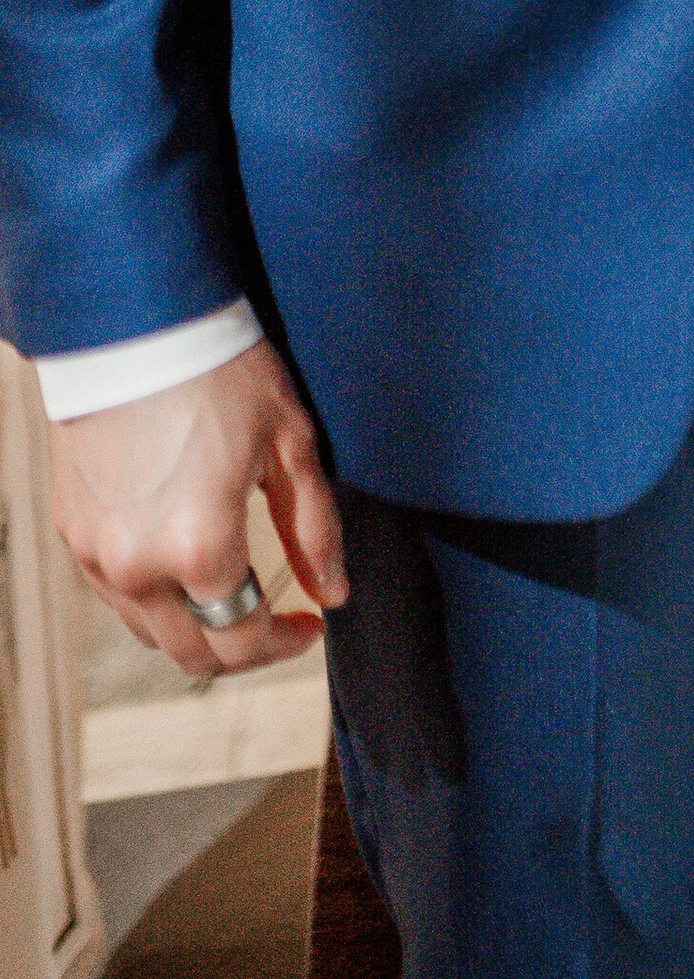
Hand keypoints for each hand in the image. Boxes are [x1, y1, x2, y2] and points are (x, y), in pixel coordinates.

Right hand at [51, 338, 347, 678]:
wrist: (139, 325)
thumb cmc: (222, 373)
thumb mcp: (289, 445)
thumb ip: (314, 530)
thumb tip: (334, 594)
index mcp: (200, 549)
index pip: (243, 641)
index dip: (284, 645)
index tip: (309, 625)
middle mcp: (139, 567)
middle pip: (193, 653)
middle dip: (242, 648)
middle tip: (276, 618)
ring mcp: (96, 556)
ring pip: (150, 631)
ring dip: (196, 626)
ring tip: (234, 588)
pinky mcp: (73, 534)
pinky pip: (117, 594)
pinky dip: (154, 596)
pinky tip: (185, 560)